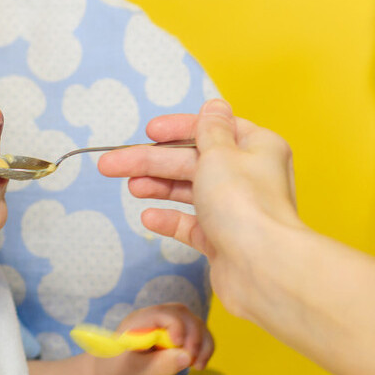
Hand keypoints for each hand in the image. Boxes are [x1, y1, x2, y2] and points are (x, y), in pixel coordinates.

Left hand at [91, 303, 214, 374]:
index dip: (175, 325)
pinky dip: (205, 348)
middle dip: (193, 336)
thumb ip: (161, 365)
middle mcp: (155, 319)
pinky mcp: (179, 336)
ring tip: (198, 366)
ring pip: (194, 323)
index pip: (161, 313)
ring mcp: (168, 326)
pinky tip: (199, 365)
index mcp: (138, 322)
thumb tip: (186, 356)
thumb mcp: (138, 374)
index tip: (180, 345)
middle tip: (192, 361)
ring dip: (202, 343)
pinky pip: (198, 335)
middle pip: (182, 315)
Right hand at [98, 99, 305, 320]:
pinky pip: (193, 224)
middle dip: (153, 162)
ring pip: (191, 191)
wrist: (262, 268)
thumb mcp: (220, 153)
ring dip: (159, 186)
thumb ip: (209, 130)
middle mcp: (249, 176)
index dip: (178, 128)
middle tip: (113, 164)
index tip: (149, 131)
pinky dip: (171, 219)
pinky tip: (149, 217)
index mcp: (257, 147)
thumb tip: (215, 106)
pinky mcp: (224, 240)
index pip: (213, 128)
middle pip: (193, 161)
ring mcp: (236, 210)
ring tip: (131, 187)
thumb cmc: (245, 204)